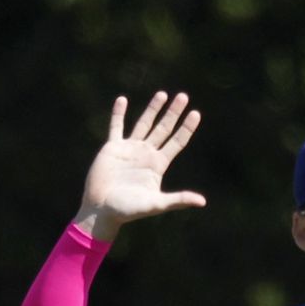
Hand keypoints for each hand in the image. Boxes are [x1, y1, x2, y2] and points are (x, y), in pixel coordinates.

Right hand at [74, 91, 205, 239]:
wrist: (102, 210)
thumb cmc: (129, 210)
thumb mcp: (156, 204)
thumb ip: (178, 200)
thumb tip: (202, 202)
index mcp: (159, 164)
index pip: (177, 142)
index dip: (186, 128)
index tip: (196, 113)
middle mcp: (147, 154)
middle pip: (164, 128)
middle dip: (173, 112)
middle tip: (183, 96)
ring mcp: (130, 149)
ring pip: (144, 124)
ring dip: (153, 109)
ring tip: (162, 94)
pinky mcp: (112, 148)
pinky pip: (116, 127)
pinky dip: (118, 114)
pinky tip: (122, 100)